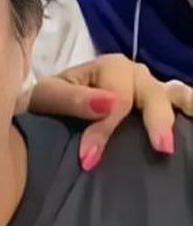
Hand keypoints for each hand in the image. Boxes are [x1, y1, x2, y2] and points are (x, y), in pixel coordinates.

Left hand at [26, 54, 191, 170]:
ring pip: (175, 96)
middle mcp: (136, 74)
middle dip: (156, 121)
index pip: (117, 98)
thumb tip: (110, 104)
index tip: (89, 158)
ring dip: (179, 115)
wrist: (47, 106)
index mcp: (110, 67)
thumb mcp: (49, 96)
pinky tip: (191, 126)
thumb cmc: (48, 100)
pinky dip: (189, 111)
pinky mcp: (157, 106)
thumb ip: (73, 100)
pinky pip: (181, 104)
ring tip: (178, 141)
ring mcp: (150, 89)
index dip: (105, 128)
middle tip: (161, 150)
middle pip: (154, 95)